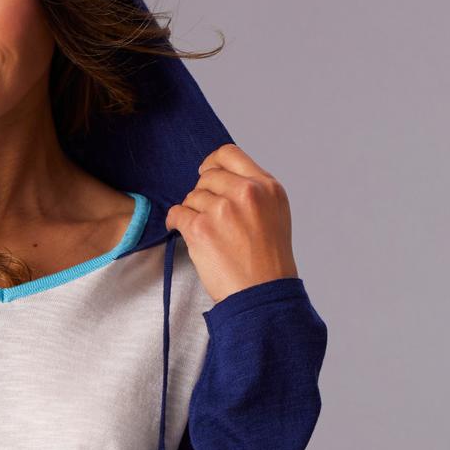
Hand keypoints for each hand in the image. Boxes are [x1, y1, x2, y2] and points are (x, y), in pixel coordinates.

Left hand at [165, 142, 298, 304]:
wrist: (262, 294)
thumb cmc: (268, 261)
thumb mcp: (274, 213)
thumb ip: (253, 191)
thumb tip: (222, 177)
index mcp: (266, 186)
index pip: (229, 154)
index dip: (212, 164)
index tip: (206, 175)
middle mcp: (246, 192)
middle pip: (207, 177)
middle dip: (203, 194)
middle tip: (209, 216)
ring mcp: (222, 210)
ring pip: (191, 197)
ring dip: (193, 213)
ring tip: (206, 233)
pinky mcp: (201, 229)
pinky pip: (176, 213)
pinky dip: (175, 222)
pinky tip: (183, 231)